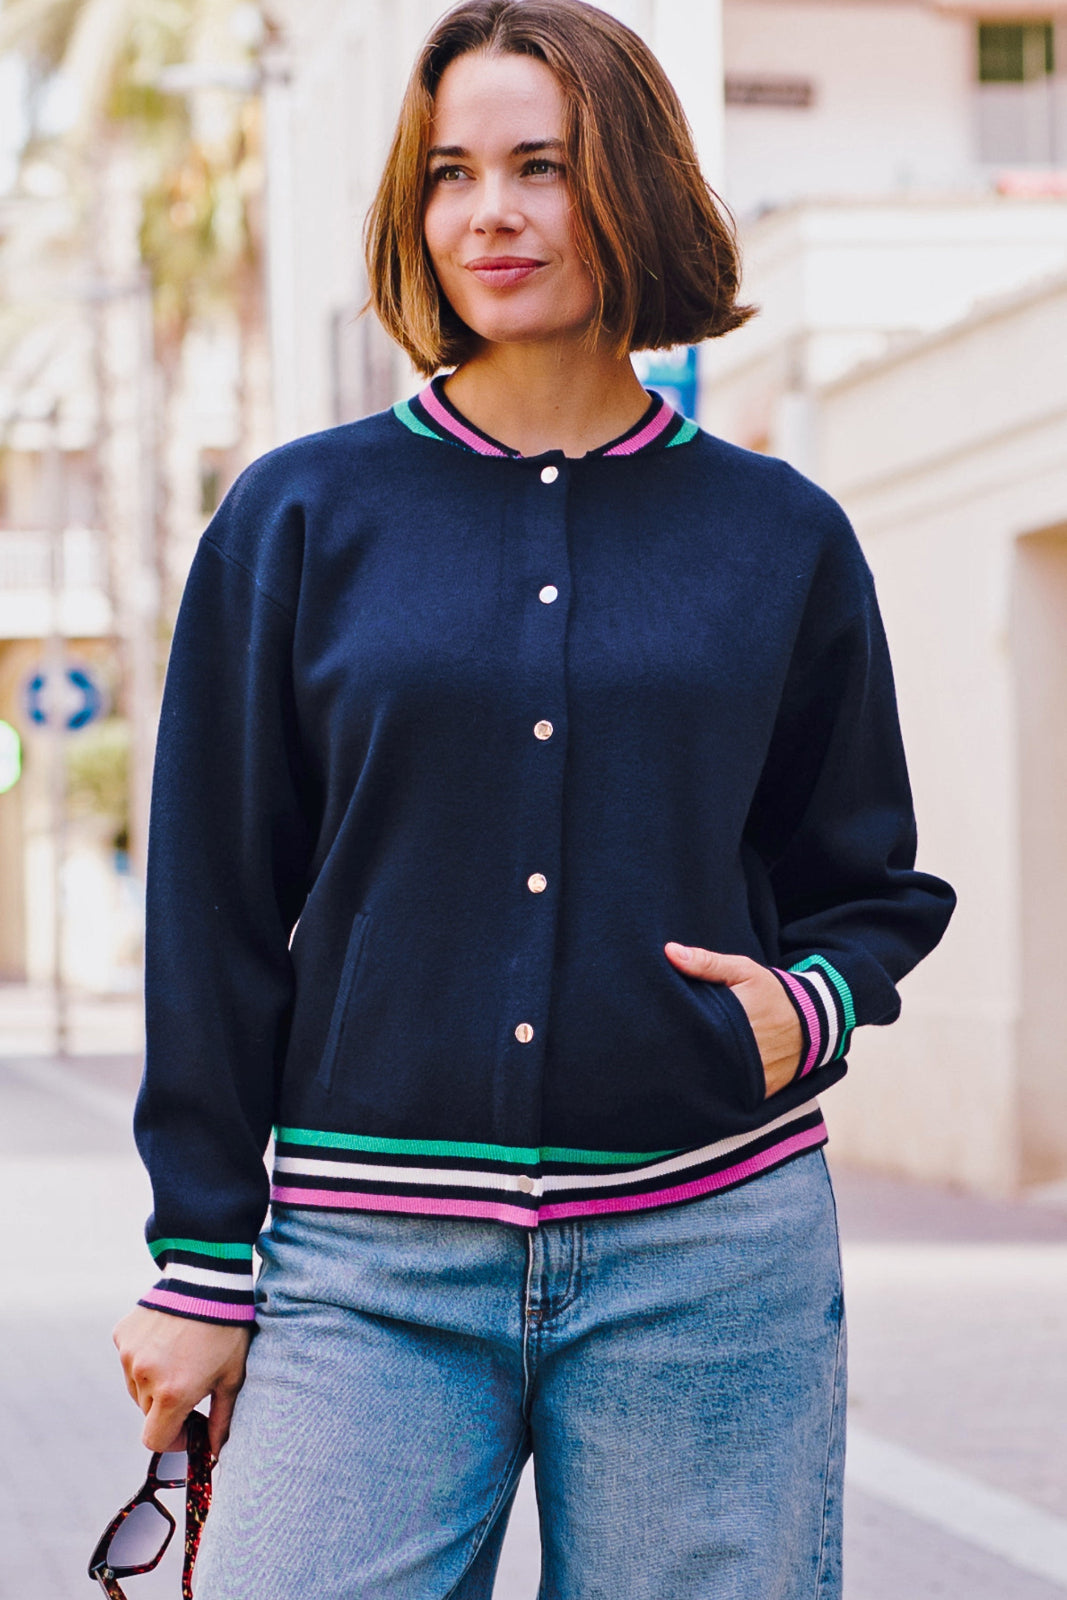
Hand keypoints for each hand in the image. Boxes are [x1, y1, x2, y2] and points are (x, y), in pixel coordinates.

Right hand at [113, 1304, 251, 1456]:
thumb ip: (223, 1419)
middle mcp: (145, 1377)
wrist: (208, 1277)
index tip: (190, 1427)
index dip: (174, 1439)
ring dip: (154, 1382)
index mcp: (173, 1393)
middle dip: (169, 1407)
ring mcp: (130, 1355)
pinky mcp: (122, 1335)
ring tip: (182, 1356)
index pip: (155, 1440)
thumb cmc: (227, 1328)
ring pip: (136, 1387)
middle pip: (148, 1413)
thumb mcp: (233, 1376)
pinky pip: (130, 1359)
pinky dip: (145, 1357)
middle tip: (193, 1385)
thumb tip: (216, 1450)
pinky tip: (168, 1338)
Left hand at [664, 943, 801, 1096]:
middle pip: (698, 1057)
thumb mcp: (743, 971)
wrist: (816, 1021)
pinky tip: (700, 1084)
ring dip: (696, 1074)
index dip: (669, 1030)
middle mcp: (744, 1050)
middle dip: (679, 1054)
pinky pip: (731, 1095)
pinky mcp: (761, 1091)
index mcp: (735, 1016)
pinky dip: (716, 1090)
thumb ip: (706, 963)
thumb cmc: (773, 993)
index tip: (653, 1027)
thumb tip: (669, 952)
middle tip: (655, 1052)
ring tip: (675, 1069)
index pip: (691, 1027)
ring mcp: (753, 1074)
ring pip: (712, 1080)